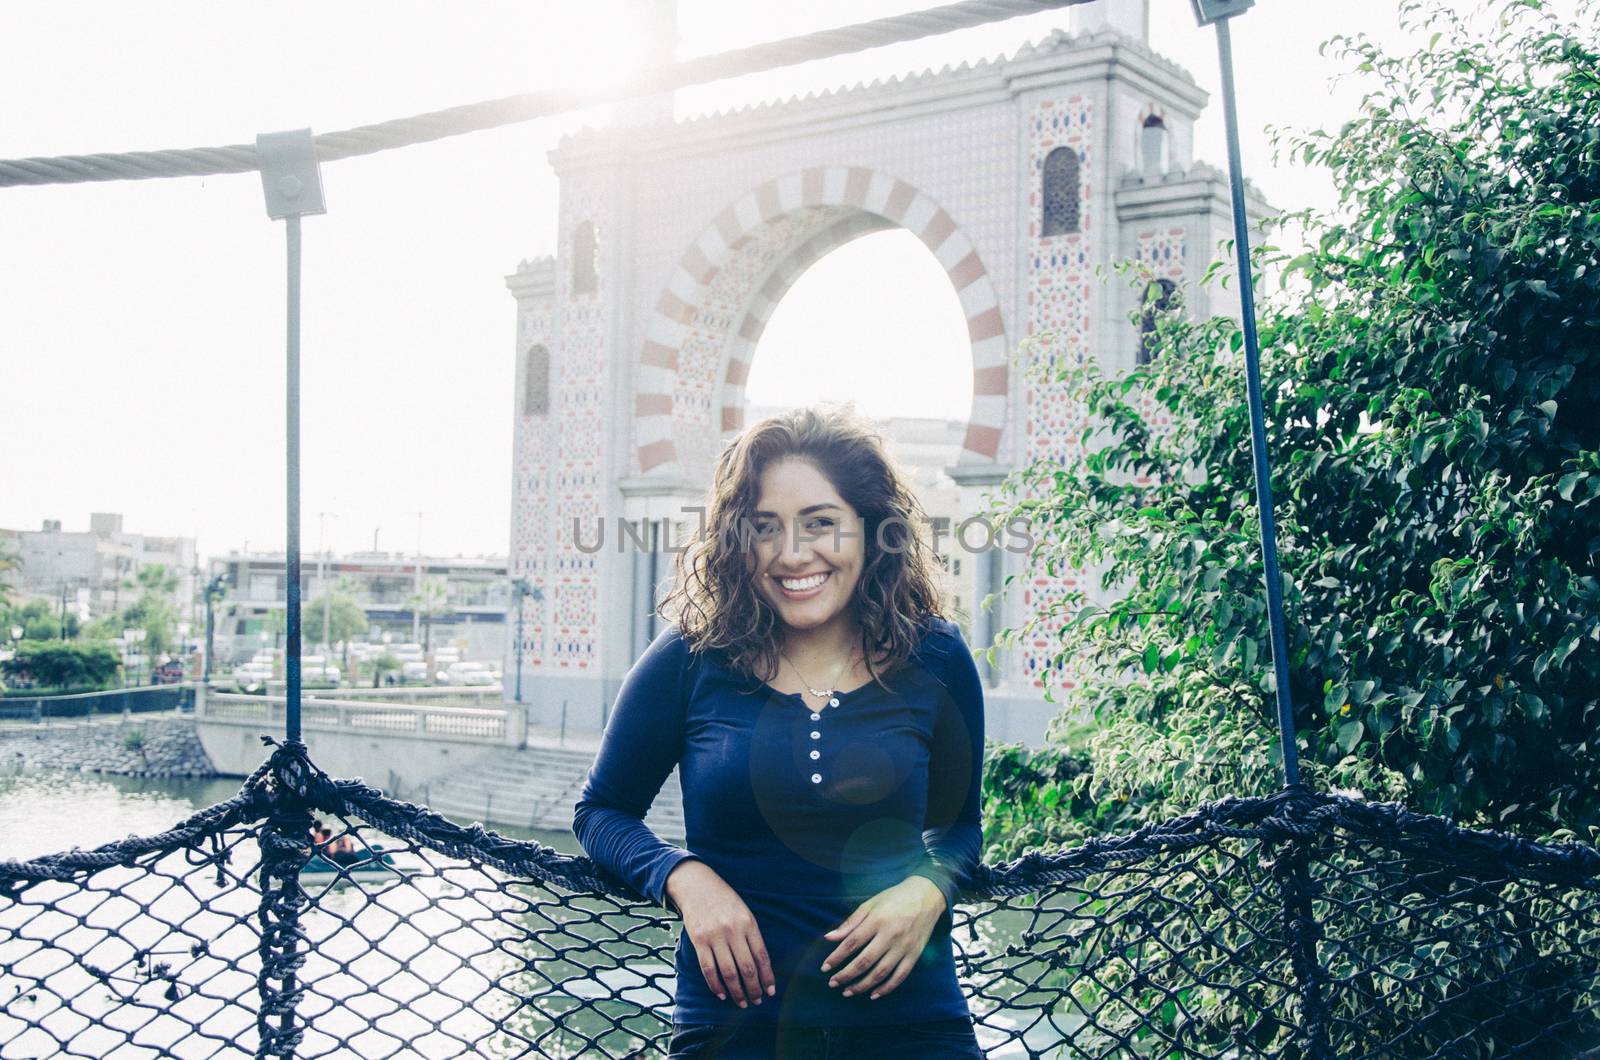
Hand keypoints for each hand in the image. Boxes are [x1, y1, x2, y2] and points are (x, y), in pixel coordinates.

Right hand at [665, 859, 775, 1007]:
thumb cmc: (724, 900)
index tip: (771, 991)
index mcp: (748, 923)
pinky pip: (708, 969)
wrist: (697, 885)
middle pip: (747, 968)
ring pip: (728, 972)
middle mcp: (733, 930)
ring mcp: (715, 936)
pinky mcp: (698, 941)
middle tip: (757, 1001)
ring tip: (741, 1003)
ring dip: (736, 992)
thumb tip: (760, 966)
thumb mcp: (744, 912)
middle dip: (754, 989)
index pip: (762, 956)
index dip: (768, 977)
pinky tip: (722, 994)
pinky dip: (716, 985)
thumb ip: (751, 936)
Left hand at [820, 876, 945, 1000]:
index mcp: (877, 920)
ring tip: (848, 992)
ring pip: (881, 972)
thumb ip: (850, 922)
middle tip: (832, 983)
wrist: (926, 897)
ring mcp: (904, 946)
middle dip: (846, 975)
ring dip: (862, 985)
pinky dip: (886, 988)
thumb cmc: (894, 899)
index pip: (852, 943)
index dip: (836, 957)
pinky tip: (873, 995)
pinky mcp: (915, 955)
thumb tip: (829, 938)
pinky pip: (900, 976)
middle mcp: (890, 935)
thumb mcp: (870, 904)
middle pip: (864, 961)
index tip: (825, 968)